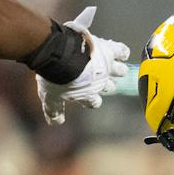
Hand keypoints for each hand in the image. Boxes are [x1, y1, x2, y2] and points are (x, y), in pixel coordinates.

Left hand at [36, 7, 130, 123]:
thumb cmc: (55, 77)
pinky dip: (122, 53)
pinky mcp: (109, 51)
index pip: (95, 102)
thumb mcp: (50, 96)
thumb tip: (55, 123)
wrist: (62, 56)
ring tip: (115, 68)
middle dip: (105, 84)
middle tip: (99, 79)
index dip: (91, 100)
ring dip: (117, 70)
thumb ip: (54, 109)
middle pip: (109, 87)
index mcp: (88, 94)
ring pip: (120, 71)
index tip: (87, 96)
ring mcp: (106, 67)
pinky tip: (121, 53)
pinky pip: (122, 52)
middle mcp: (100, 83)